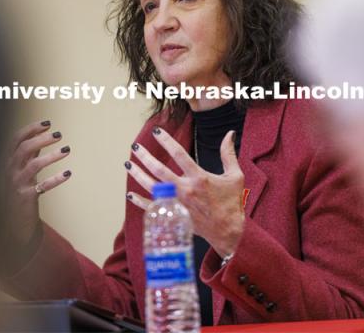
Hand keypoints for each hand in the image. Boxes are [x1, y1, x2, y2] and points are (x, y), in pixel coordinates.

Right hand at [7, 120, 71, 243]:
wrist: (14, 221)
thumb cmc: (20, 190)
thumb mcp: (23, 169)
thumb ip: (31, 153)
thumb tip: (44, 134)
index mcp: (10, 161)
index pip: (16, 139)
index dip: (31, 129)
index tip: (47, 123)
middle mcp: (11, 171)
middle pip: (24, 149)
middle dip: (41, 139)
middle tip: (59, 134)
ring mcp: (17, 184)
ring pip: (33, 166)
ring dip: (51, 156)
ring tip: (67, 149)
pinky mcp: (26, 197)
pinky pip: (42, 186)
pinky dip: (55, 179)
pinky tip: (68, 174)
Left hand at [125, 127, 245, 257]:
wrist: (228, 232)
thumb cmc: (231, 203)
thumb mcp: (235, 176)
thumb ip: (228, 154)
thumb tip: (230, 133)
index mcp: (200, 178)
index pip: (179, 154)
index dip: (166, 141)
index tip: (156, 131)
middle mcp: (186, 189)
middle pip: (159, 170)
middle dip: (145, 157)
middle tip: (135, 147)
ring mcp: (177, 203)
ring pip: (152, 187)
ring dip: (138, 175)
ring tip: (128, 164)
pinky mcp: (174, 216)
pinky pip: (152, 208)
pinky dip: (139, 201)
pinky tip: (130, 193)